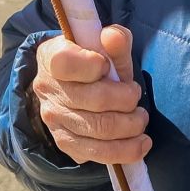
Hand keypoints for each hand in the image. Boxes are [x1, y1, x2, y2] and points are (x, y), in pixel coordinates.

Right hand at [32, 25, 150, 165]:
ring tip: (141, 119)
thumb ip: (114, 39)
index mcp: (51, 58)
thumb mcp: (103, 46)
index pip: (67, 62)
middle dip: (126, 100)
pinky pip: (98, 153)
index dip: (95, 64)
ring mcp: (55, 120)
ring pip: (99, 130)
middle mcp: (48, 91)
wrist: (70, 86)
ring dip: (130, 126)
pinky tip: (140, 144)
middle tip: (136, 96)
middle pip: (94, 100)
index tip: (107, 66)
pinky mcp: (65, 144)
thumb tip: (114, 36)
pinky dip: (126, 151)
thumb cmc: (91, 62)